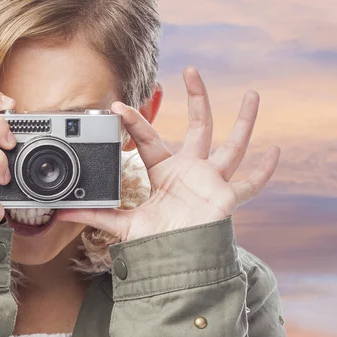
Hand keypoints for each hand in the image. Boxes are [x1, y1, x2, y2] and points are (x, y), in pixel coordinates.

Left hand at [54, 66, 280, 240]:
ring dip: (243, 121)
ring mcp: (212, 182)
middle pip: (200, 128)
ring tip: (254, 93)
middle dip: (197, 99)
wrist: (173, 266)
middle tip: (191, 70)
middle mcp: (191, 172)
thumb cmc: (153, 244)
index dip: (135, 123)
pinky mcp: (227, 197)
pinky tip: (275, 152)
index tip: (117, 107)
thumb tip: (60, 212)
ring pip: (232, 145)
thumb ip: (96, 216)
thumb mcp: (123, 226)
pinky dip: (264, 171)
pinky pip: (251, 184)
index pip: (151, 140)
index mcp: (165, 173)